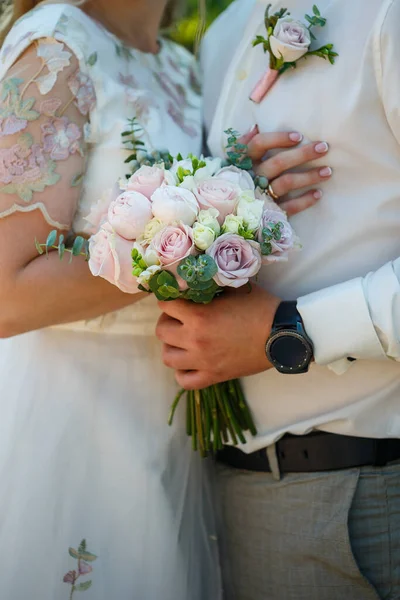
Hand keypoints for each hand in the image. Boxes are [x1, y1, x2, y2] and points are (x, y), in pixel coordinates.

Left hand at [156, 285, 280, 388]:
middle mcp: (195, 340)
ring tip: (184, 340)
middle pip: (161, 332)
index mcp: (199, 317)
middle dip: (168, 321)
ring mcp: (203, 361)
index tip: (177, 299)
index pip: (166, 305)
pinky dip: (183, 372)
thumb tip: (196, 283)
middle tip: (180, 318)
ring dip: (172, 346)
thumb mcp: (235, 288)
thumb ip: (211, 286)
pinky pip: (184, 381)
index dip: (170, 299)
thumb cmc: (262, 308)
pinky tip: (191, 362)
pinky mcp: (214, 376)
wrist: (283, 334)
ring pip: (168, 358)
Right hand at [244, 127, 330, 215]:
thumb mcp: (236, 161)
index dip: (278, 139)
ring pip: (286, 183)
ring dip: (309, 177)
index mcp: (244, 162)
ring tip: (328, 171)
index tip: (298, 136)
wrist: (231, 213)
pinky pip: (288, 207)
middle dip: (303, 154)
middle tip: (323, 148)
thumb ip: (245, 144)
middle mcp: (252, 177)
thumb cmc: (240, 179)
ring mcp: (261, 195)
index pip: (259, 144)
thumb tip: (256, 126)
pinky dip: (304, 201)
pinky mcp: (269, 212)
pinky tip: (318, 194)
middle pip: (278, 163)